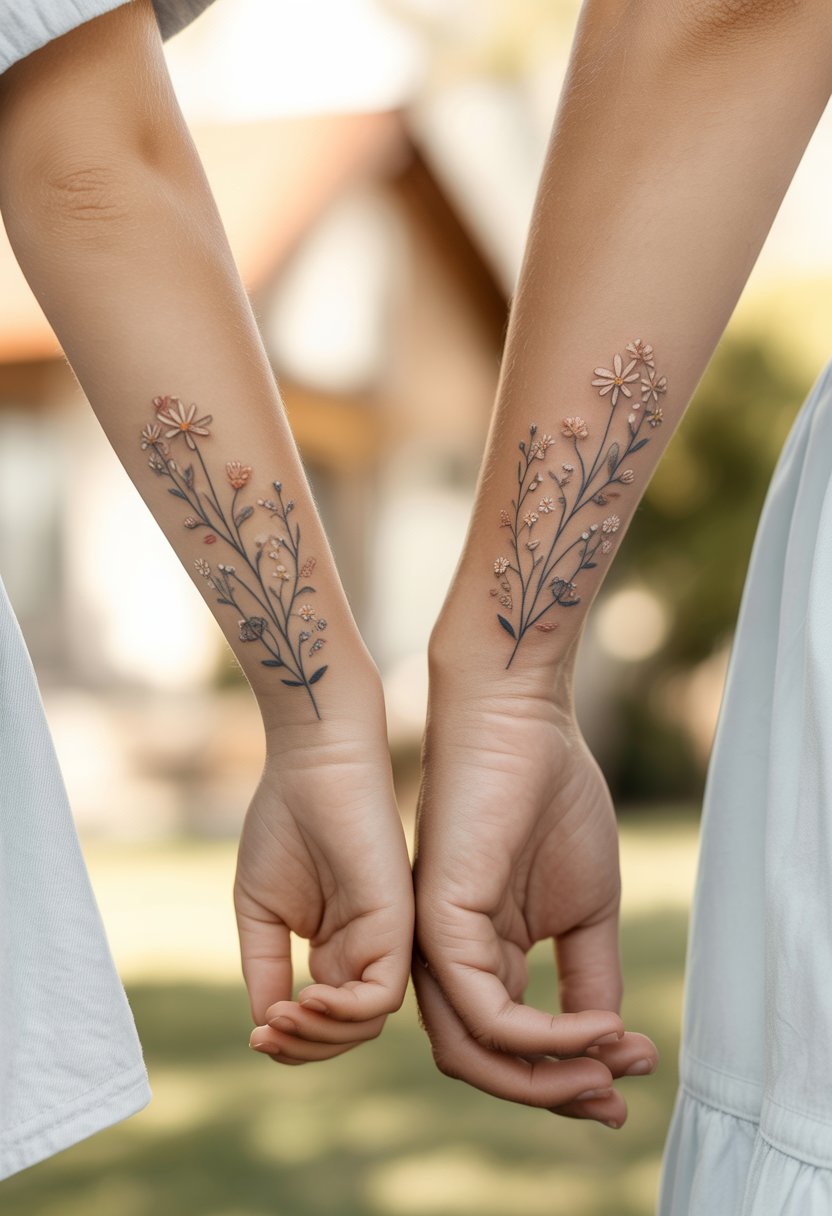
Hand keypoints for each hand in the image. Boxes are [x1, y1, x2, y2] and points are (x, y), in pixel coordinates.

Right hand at [236, 683, 413, 1063]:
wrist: (312, 765)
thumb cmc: (285, 822)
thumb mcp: (261, 911)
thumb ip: (264, 968)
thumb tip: (265, 1027)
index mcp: (338, 945)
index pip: (326, 1019)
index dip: (292, 1041)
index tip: (256, 1036)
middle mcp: (368, 947)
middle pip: (348, 1030)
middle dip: (305, 1047)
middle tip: (266, 1033)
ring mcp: (385, 936)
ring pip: (366, 1023)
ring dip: (318, 1035)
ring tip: (280, 1016)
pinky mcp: (397, 922)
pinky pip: (382, 995)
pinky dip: (342, 1013)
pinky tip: (304, 997)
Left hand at [413, 671, 657, 1124]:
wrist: (523, 725)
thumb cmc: (552, 800)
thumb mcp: (585, 908)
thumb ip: (589, 976)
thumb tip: (606, 1043)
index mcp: (482, 956)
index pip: (510, 1045)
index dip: (567, 1078)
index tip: (629, 1078)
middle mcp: (450, 960)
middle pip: (487, 1063)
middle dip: (556, 1093)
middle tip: (617, 1098)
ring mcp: (437, 945)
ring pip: (472, 1054)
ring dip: (546, 1079)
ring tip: (609, 1068)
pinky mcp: (438, 923)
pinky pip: (483, 1011)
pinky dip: (543, 1036)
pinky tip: (592, 1027)